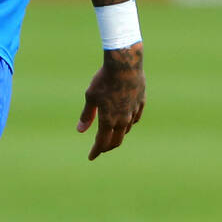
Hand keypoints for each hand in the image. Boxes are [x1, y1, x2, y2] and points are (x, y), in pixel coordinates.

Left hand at [77, 44, 144, 159]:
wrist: (125, 65)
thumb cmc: (104, 80)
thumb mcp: (91, 97)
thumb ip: (87, 115)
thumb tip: (80, 130)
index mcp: (108, 120)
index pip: (102, 143)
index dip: (96, 151)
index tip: (91, 157)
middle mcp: (123, 120)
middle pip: (116, 141)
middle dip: (107, 147)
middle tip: (100, 149)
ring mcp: (134, 111)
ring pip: (126, 130)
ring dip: (118, 136)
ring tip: (111, 136)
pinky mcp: (141, 102)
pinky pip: (135, 118)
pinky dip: (129, 124)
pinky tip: (126, 122)